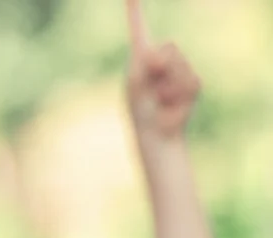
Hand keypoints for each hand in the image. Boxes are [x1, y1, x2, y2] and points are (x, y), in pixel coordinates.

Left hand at [125, 0, 200, 137]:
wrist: (156, 137)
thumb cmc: (141, 113)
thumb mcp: (137, 83)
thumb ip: (148, 61)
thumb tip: (162, 52)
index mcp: (140, 60)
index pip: (139, 30)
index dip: (135, 11)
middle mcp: (159, 62)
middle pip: (170, 47)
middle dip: (162, 68)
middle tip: (154, 90)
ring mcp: (178, 72)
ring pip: (181, 64)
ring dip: (170, 86)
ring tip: (161, 101)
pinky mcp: (192, 86)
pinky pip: (192, 82)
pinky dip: (180, 97)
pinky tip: (171, 108)